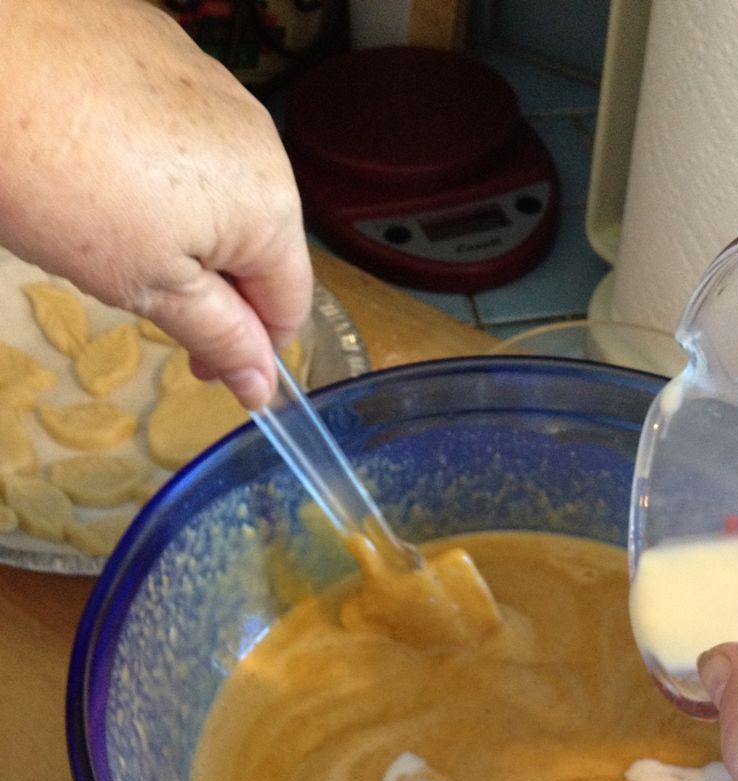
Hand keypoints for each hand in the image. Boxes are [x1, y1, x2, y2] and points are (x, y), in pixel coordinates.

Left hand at [0, 0, 311, 406]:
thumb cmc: (63, 182)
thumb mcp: (147, 286)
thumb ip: (218, 336)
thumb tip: (263, 387)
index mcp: (272, 206)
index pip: (291, 304)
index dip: (250, 349)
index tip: (200, 368)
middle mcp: (262, 139)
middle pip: (258, 242)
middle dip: (212, 281)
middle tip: (138, 290)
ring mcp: (215, 87)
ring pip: (221, 187)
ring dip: (184, 223)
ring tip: (110, 222)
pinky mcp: (166, 51)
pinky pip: (183, 132)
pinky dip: (155, 163)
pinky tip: (100, 165)